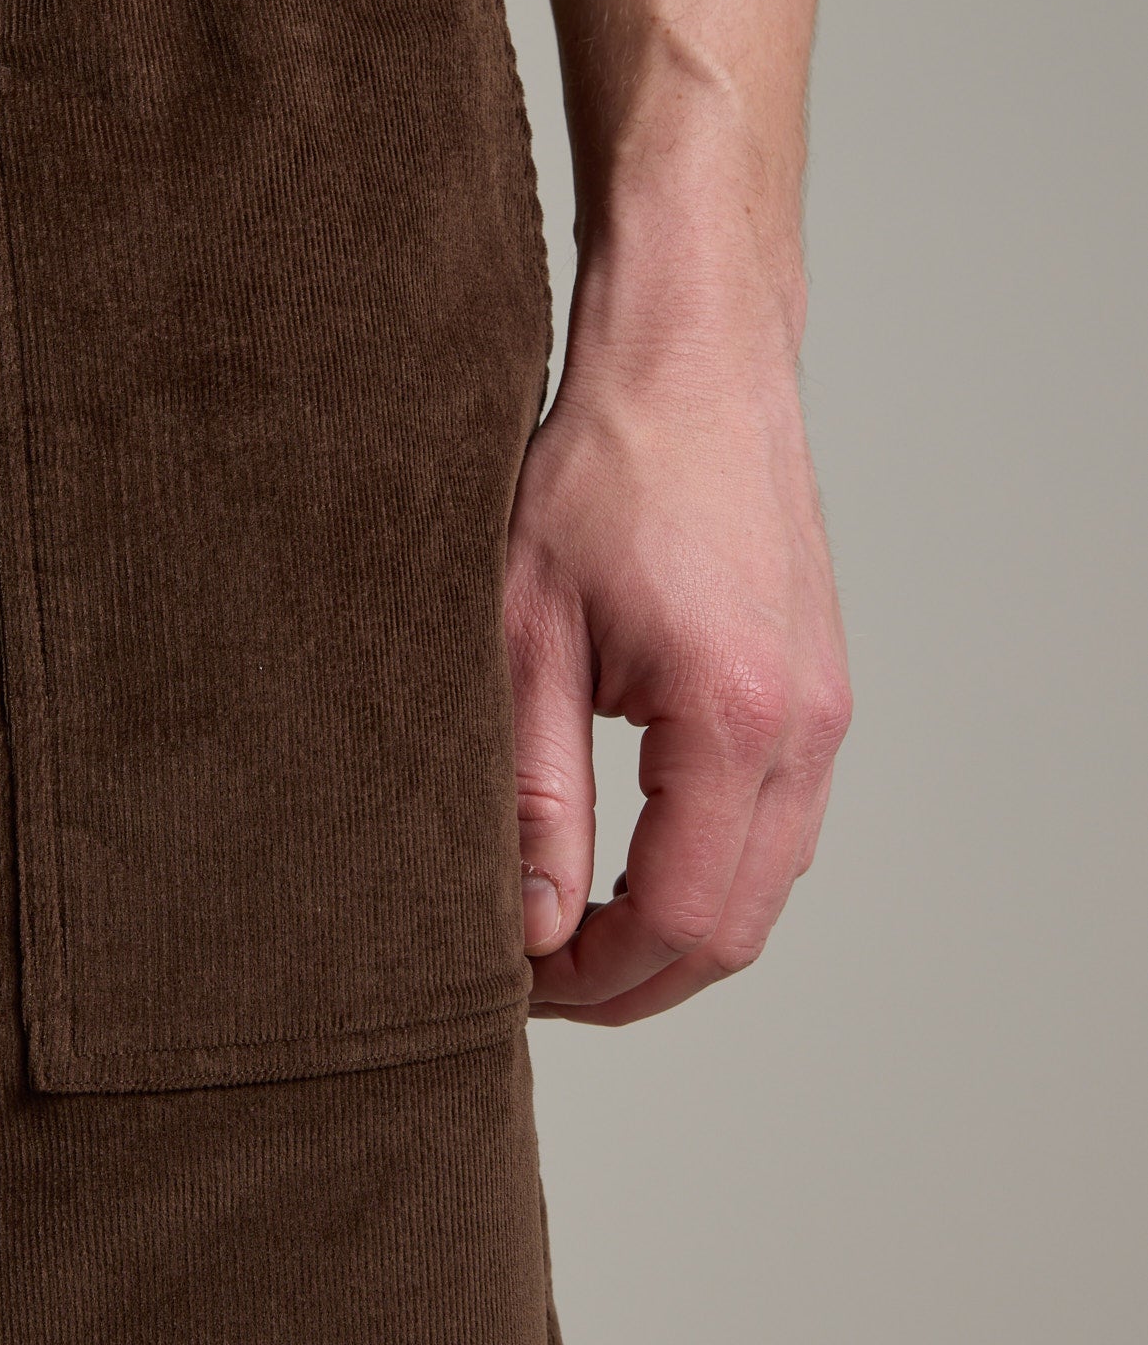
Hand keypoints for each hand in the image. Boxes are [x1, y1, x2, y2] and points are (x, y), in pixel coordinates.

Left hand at [507, 295, 850, 1026]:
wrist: (691, 360)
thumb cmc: (598, 471)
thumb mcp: (526, 635)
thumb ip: (533, 793)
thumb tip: (534, 925)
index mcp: (734, 716)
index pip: (681, 915)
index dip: (597, 976)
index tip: (516, 984)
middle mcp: (806, 724)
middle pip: (739, 924)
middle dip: (637, 977)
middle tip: (534, 981)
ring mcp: (828, 707)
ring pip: (768, 882)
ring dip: (677, 928)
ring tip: (567, 926)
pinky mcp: (820, 688)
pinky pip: (780, 822)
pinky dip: (711, 868)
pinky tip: (625, 860)